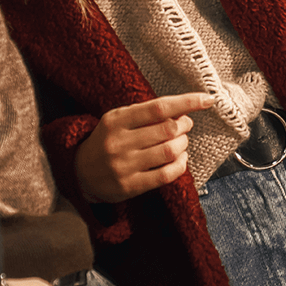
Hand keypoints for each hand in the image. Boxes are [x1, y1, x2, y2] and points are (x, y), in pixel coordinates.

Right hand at [75, 93, 215, 202]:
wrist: (80, 172)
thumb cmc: (107, 140)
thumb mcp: (118, 119)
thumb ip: (145, 113)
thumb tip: (182, 110)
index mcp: (117, 120)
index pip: (158, 107)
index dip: (186, 102)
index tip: (206, 99)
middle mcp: (119, 142)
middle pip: (167, 129)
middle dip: (185, 124)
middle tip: (186, 123)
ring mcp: (125, 166)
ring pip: (169, 151)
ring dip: (184, 144)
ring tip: (181, 142)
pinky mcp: (131, 186)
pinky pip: (166, 175)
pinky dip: (180, 165)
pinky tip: (180, 159)